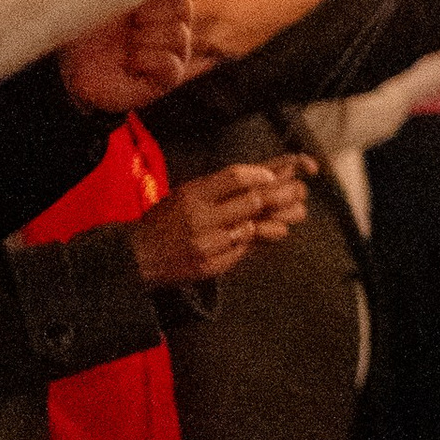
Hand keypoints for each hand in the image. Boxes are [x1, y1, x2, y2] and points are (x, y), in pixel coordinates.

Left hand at [59, 0, 207, 110]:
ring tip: (124, 44)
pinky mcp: (168, 77)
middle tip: (126, 19)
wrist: (62, 64)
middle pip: (183, 6)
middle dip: (150, 10)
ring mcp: (174, 49)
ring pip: (178, 34)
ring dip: (144, 37)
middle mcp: (171, 19)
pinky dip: (146, 60)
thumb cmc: (79, 20)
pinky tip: (130, 62)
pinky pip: (170, 63)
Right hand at [133, 157, 312, 285]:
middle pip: (252, 202)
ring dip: (279, 219)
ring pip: (254, 228)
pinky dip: (260, 240)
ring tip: (297, 210)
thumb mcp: (186, 194)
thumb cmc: (166, 220)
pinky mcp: (212, 266)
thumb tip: (267, 174)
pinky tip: (274, 231)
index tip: (277, 174)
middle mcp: (201, 218)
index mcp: (192, 194)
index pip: (234, 177)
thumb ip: (221, 187)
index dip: (261, 174)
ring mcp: (208, 244)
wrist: (140, 256)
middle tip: (299, 190)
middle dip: (281, 195)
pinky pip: (245, 250)